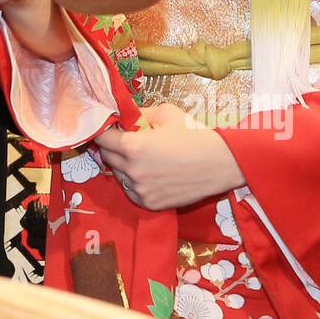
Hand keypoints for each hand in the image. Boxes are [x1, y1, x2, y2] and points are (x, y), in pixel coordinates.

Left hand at [95, 103, 244, 210]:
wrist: (218, 163)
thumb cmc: (192, 134)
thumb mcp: (164, 114)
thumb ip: (137, 115)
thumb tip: (120, 115)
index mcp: (132, 146)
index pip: (101, 138)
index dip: (104, 130)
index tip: (109, 127)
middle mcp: (132, 171)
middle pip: (107, 157)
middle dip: (112, 147)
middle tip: (126, 140)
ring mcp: (140, 190)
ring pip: (118, 175)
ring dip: (123, 165)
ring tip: (142, 157)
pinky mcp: (149, 204)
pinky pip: (130, 190)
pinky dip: (134, 181)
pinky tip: (150, 172)